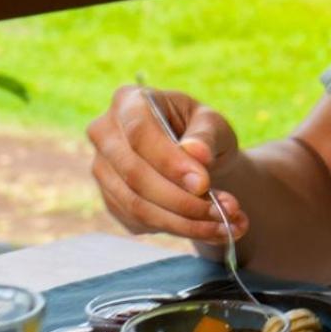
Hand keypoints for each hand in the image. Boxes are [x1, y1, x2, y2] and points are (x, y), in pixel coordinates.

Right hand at [87, 86, 249, 242]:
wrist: (196, 160)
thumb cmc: (202, 132)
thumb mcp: (214, 124)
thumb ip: (206, 136)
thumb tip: (196, 153)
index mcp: (129, 101)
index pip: (140, 133)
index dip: (170, 162)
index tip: (204, 184)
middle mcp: (105, 134)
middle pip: (135, 175)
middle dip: (183, 200)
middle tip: (224, 211)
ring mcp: (103, 169)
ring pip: (137, 206)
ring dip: (185, 222)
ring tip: (227, 224)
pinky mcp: (110, 200)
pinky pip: (140, 222)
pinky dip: (180, 230)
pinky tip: (213, 228)